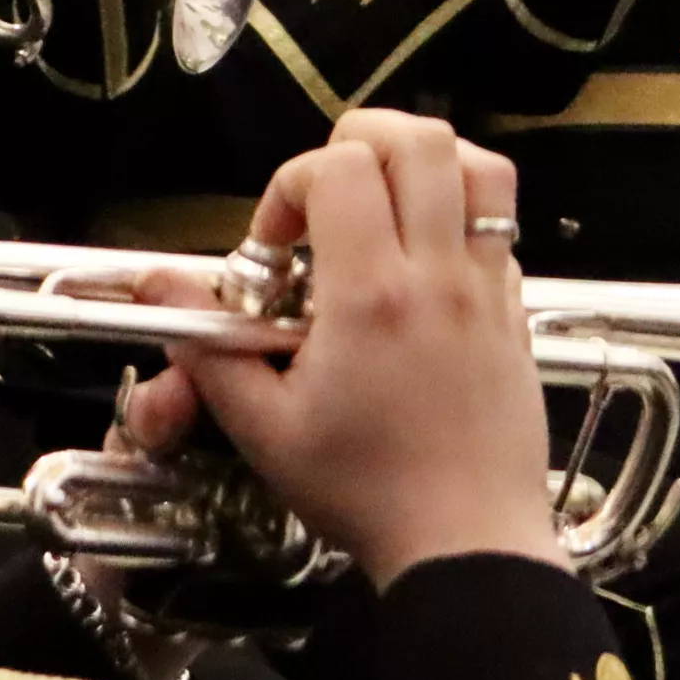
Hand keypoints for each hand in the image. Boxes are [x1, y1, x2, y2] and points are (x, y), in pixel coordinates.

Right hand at [144, 113, 564, 580]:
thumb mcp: (263, 429)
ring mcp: (489, 286)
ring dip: (425, 162)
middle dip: (360, 143)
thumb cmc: (365, 491)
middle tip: (326, 198)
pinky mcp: (517, 309)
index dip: (290, 185)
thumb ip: (210, 350)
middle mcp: (440, 273)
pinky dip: (461, 214)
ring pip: (480, 165)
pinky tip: (422, 263)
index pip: (339, 169)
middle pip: (420, 139)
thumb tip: (161, 285)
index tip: (273, 251)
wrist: (468, 540)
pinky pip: (501, 223)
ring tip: (382, 203)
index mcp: (372, 294)